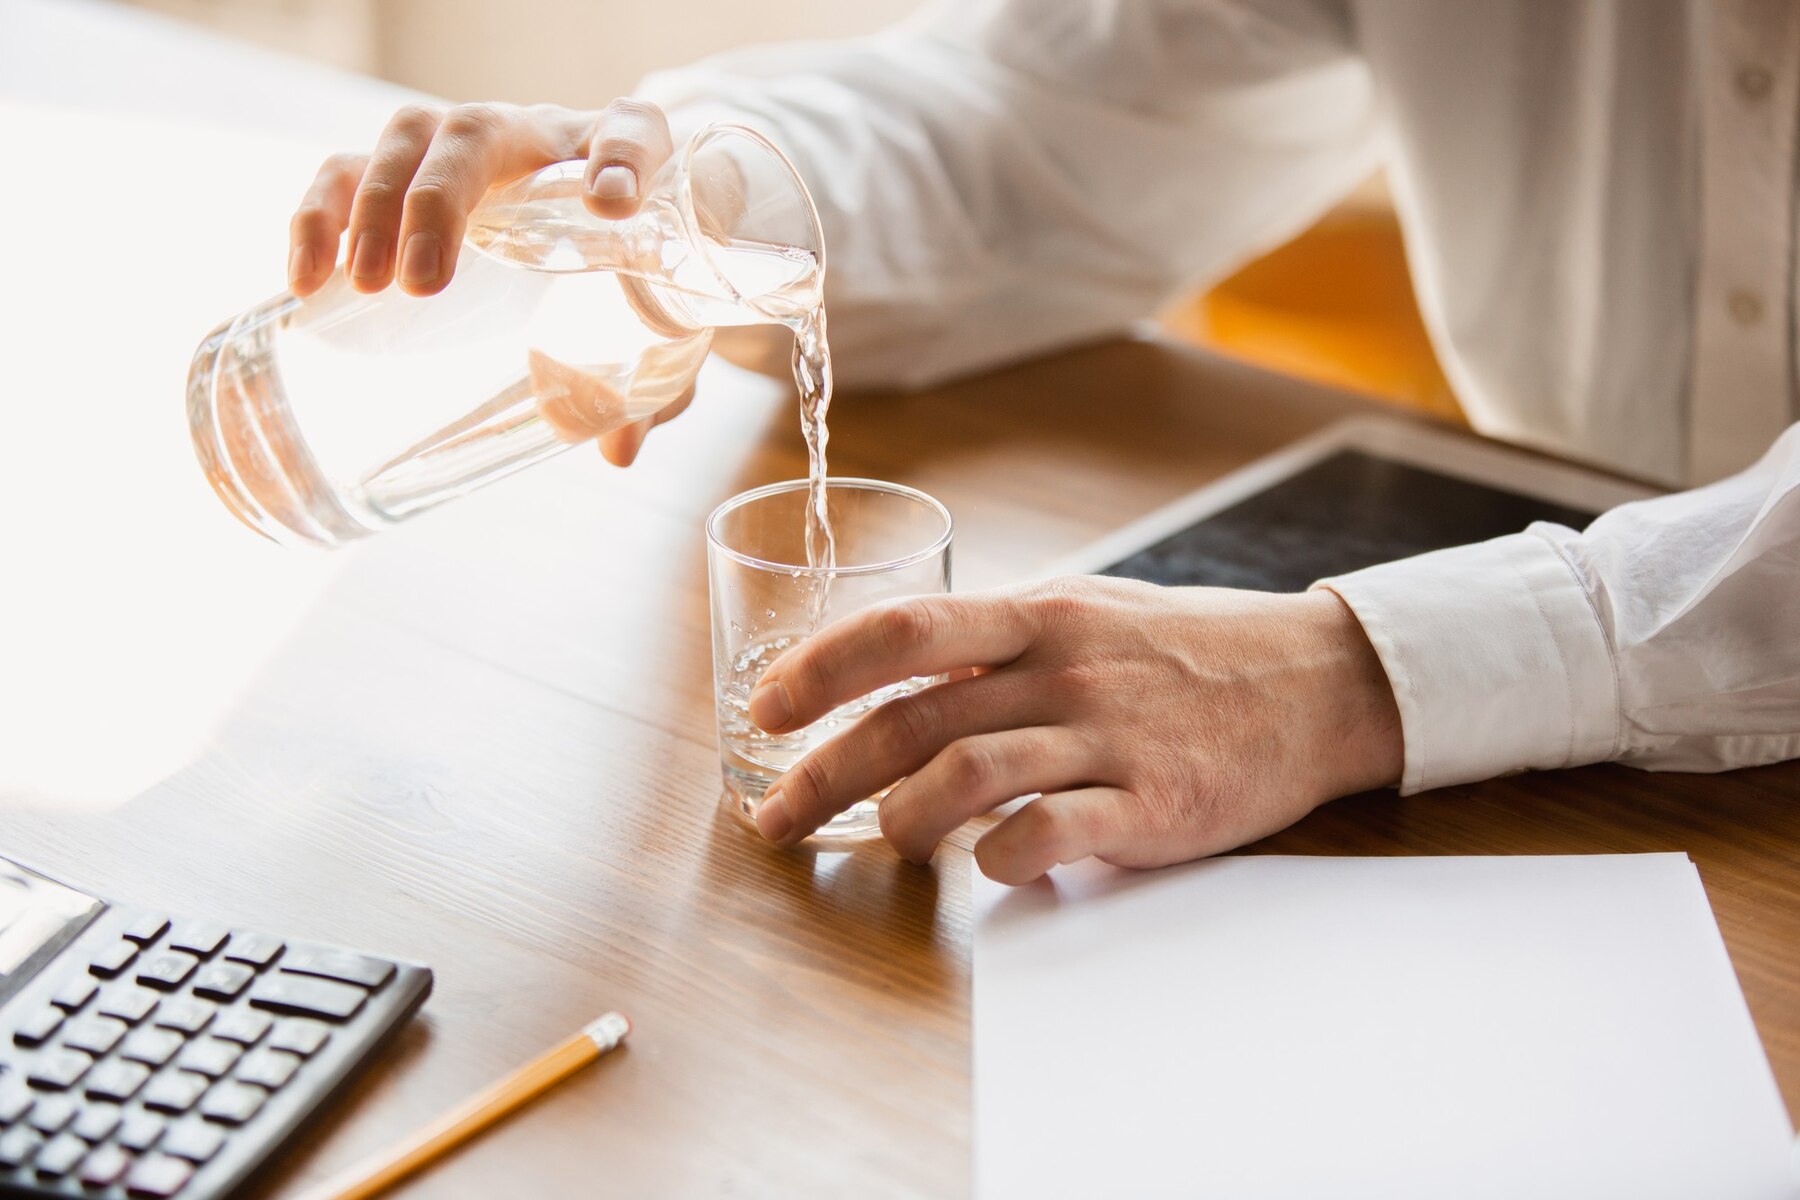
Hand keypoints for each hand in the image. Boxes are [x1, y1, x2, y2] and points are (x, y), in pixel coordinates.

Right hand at [287, 98, 685, 465]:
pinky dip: (317, 217)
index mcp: (615, 158)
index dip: (623, 159)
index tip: (614, 206)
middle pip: (480, 131)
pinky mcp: (402, 175)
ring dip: (376, 206)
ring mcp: (461, 148)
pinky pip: (347, 172)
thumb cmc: (629, 276)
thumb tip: (616, 449)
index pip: (632, 131)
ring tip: (366, 286)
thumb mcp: (651, 332)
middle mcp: (534, 136)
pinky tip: (305, 282)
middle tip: (424, 283)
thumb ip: (648, 388)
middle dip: (442, 200)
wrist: (600, 236)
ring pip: (406, 140)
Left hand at [746, 577, 1403, 882]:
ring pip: (966, 777)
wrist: (1315, 682)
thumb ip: (997, 641)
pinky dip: (1000, 859)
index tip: (767, 711)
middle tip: (774, 816)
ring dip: (902, 820)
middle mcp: (1062, 670)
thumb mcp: (1086, 614)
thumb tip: (900, 670)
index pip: (902, 630)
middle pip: (912, 719)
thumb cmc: (1185, 650)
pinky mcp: (1152, 805)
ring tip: (884, 842)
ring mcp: (1108, 737)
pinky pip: (1051, 836)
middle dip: (824, 772)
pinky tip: (989, 868)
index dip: (820, 669)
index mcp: (1038, 615)